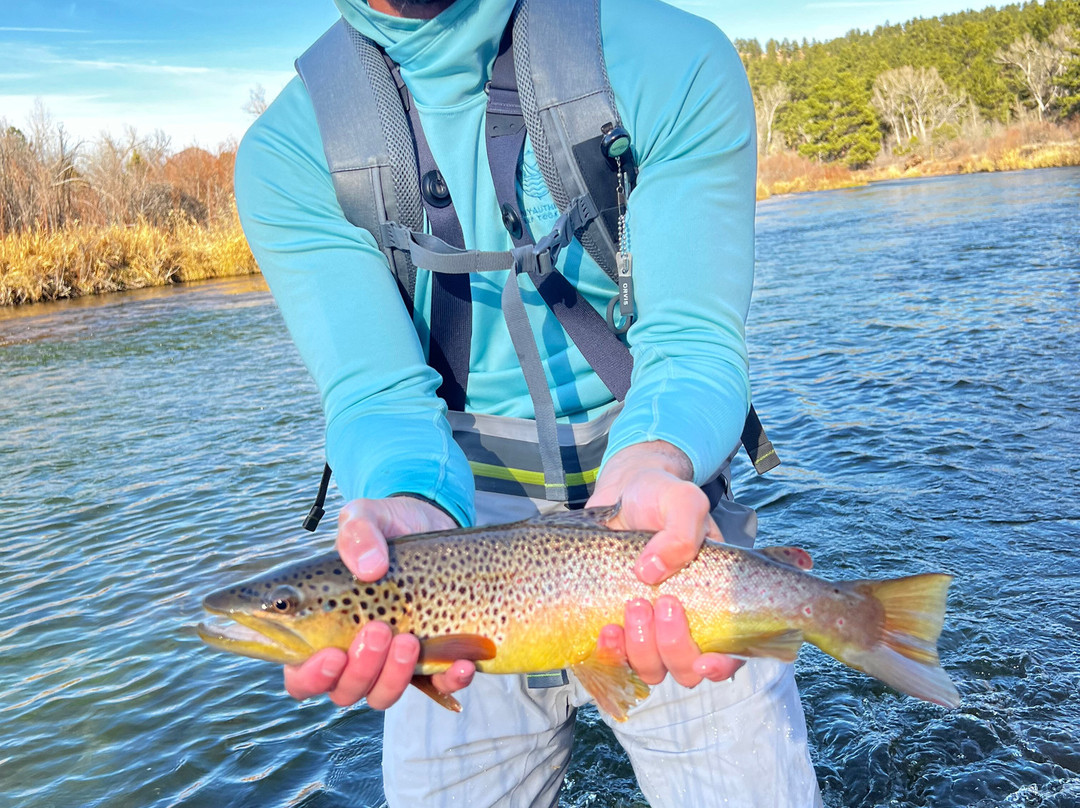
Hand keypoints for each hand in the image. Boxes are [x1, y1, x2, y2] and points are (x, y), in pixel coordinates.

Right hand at [283, 496, 475, 707]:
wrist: (431, 521)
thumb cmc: (385, 526)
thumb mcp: (366, 517)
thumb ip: (357, 534)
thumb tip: (370, 568)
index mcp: (322, 627)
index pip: (302, 676)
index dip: (311, 677)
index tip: (332, 655)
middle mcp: (354, 652)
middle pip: (345, 690)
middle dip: (361, 669)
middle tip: (379, 630)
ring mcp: (393, 659)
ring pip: (384, 694)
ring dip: (395, 676)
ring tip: (410, 640)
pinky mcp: (433, 657)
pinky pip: (440, 685)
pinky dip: (450, 680)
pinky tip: (462, 662)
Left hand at [587, 441, 743, 686]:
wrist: (620, 492)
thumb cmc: (660, 497)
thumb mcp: (682, 500)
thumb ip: (682, 530)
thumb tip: (652, 571)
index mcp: (714, 601)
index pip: (728, 654)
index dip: (722, 667)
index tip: (706, 659)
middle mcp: (683, 622)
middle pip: (685, 668)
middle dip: (673, 645)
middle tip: (661, 602)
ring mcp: (646, 628)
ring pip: (650, 669)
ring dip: (642, 648)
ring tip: (633, 606)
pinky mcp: (613, 625)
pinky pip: (612, 660)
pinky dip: (611, 654)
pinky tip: (606, 630)